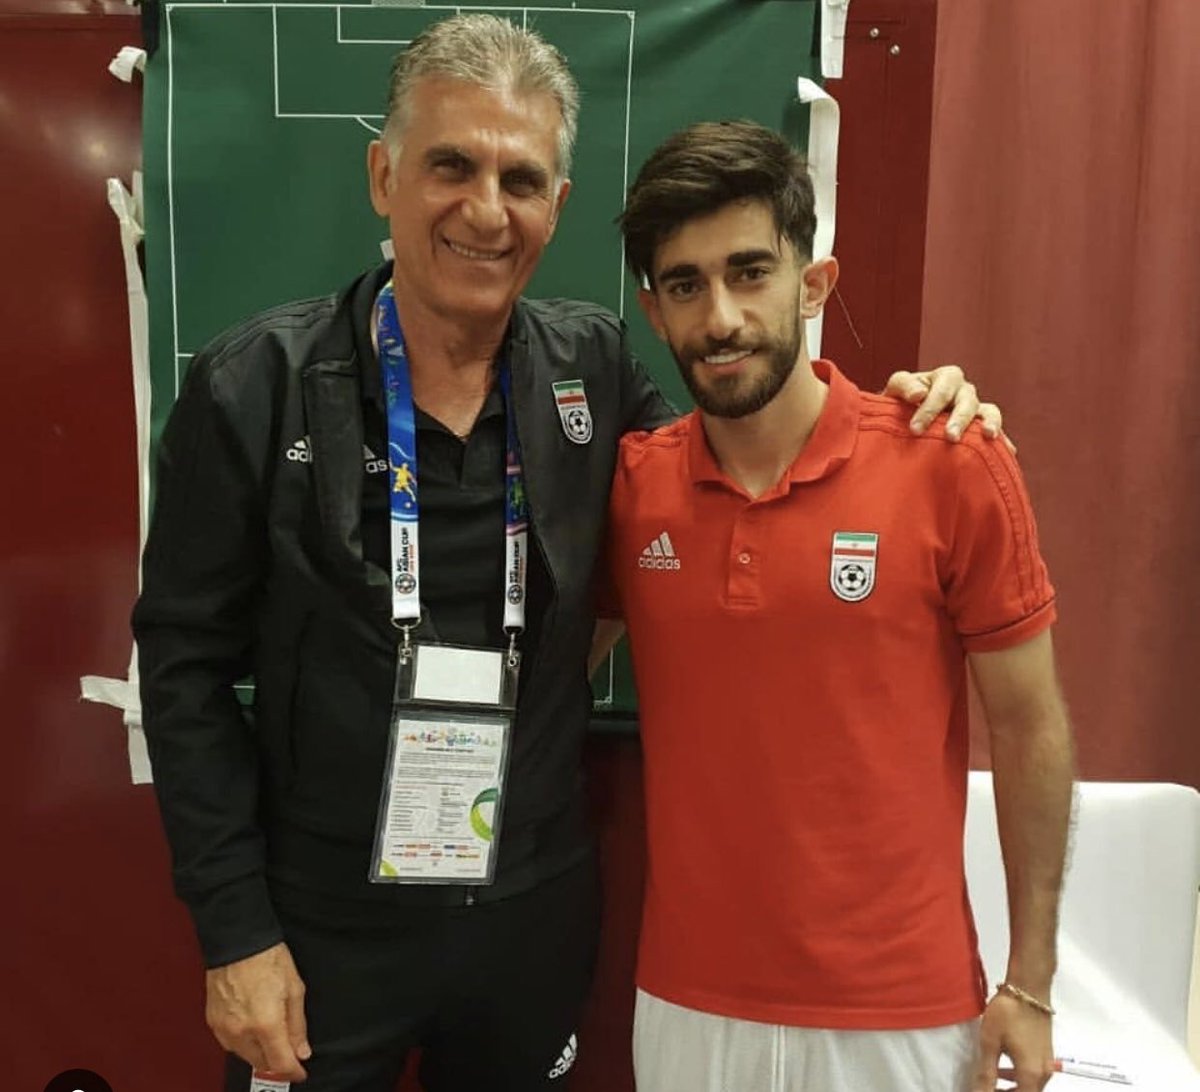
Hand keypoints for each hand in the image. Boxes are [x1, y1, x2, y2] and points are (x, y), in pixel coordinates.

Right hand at [206, 941, 310, 1081]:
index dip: (293, 1071)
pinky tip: (253, 1028)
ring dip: (260, 1052)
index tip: (300, 1072)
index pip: (281, 1063)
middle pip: (262, 1063)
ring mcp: (224, 1028)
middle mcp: (242, 1031)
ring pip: (245, 1055)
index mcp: (266, 1023)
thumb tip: (301, 1050)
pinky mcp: (213, 1022)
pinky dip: (244, 1042)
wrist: (238, 940)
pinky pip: (230, 1044)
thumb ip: (297, 1025)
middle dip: (277, 1060)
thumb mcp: (295, 988)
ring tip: (271, 1032)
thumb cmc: (267, 958)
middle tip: (289, 1048)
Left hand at [883, 365, 1011, 448]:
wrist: (904, 420)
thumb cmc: (900, 403)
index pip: (943, 388)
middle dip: (959, 419)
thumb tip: (919, 394)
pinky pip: (996, 432)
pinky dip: (1002, 440)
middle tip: (950, 437)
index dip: (931, 407)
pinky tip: (1008, 452)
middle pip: (967, 401)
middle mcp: (964, 392)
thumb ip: (904, 386)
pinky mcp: (981, 428)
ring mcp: (976, 410)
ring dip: (989, 423)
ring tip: (988, 435)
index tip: (915, 429)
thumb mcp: (895, 390)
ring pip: (989, 412)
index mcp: (946, 377)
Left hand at [972, 992, 1054, 1090]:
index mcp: (1031, 1074)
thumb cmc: (1007, 1013)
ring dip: (1014, 1087)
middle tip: (987, 1087)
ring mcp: (1048, 1061)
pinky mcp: (1046, 1051)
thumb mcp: (990, 1043)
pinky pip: (1034, 1073)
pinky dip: (1020, 1076)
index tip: (986, 1091)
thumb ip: (986, 1073)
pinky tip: (1004, 1065)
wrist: (1029, 988)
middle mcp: (1044, 1072)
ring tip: (992, 1079)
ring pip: (1032, 1085)